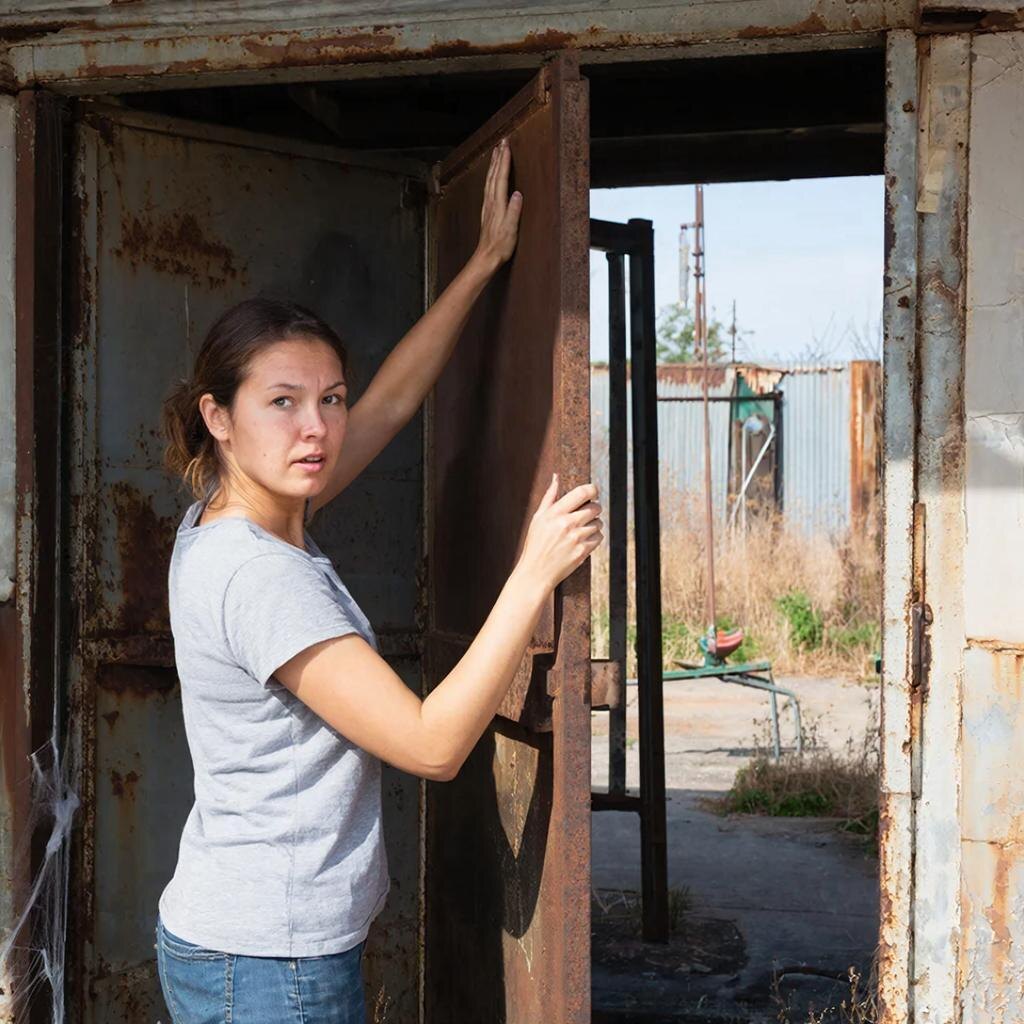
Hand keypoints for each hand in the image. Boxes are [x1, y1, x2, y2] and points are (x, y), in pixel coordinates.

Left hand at [472, 137, 522, 273]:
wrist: (486, 257)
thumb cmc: (500, 245)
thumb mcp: (511, 229)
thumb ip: (514, 210)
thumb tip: (518, 193)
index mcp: (498, 204)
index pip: (501, 177)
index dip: (504, 161)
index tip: (506, 145)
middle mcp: (491, 202)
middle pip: (494, 174)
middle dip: (498, 157)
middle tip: (502, 141)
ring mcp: (487, 205)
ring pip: (489, 179)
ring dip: (494, 165)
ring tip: (496, 152)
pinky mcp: (487, 210)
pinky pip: (488, 187)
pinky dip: (491, 176)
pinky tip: (492, 176)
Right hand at [516, 474, 602, 592]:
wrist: (537, 572)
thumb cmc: (536, 543)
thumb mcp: (538, 518)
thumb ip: (549, 497)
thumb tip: (556, 477)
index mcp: (555, 512)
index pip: (582, 492)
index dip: (592, 489)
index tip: (593, 492)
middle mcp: (567, 523)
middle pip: (595, 507)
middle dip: (594, 509)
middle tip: (587, 514)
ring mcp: (576, 538)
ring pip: (599, 523)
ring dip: (594, 525)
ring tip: (581, 530)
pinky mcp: (583, 551)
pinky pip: (599, 537)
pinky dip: (594, 538)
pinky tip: (583, 540)